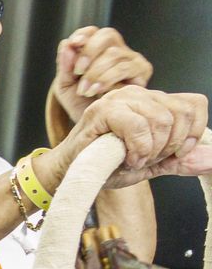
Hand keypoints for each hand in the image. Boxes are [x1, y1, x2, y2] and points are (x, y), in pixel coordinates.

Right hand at [43, 86, 207, 189]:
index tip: (174, 154)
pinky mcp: (104, 110)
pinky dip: (138, 149)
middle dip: (169, 146)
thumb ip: (180, 160)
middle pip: (181, 113)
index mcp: (153, 101)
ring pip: (162, 120)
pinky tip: (126, 158)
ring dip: (151, 150)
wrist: (71, 174)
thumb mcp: (152, 164)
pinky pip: (139, 127)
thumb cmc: (106, 165)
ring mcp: (120, 99)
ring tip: (133, 158)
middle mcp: (138, 93)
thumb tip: (211, 160)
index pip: (194, 104)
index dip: (192, 132)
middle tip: (147, 159)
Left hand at [51, 27, 153, 122]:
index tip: (74, 44)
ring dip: (96, 72)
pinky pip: (126, 68)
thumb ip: (64, 65)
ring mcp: (131, 59)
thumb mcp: (65, 85)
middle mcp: (117, 50)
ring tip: (85, 90)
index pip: (93, 32)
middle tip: (77, 72)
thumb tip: (66, 44)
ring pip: (115, 53)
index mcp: (97, 49)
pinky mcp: (142, 72)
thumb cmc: (81, 103)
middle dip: (90, 52)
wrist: (97, 125)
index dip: (84, 35)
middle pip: (108, 35)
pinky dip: (108, 79)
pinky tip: (97, 91)